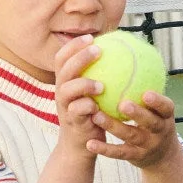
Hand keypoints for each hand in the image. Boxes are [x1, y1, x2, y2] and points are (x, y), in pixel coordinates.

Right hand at [52, 35, 106, 158]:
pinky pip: (77, 111)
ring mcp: (64, 106)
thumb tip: (121, 52)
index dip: (73, 45)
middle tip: (98, 51)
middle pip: (64, 69)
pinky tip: (99, 106)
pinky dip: (87, 107)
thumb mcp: (93, 93)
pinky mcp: (71, 121)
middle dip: (79, 57)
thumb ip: (100, 74)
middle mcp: (61, 91)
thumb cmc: (92, 114)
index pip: (62, 57)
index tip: (91, 37)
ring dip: (83, 84)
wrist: (81, 144)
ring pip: (67, 90)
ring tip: (101, 85)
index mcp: (65, 81)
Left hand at [92, 91, 179, 169]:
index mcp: (166, 116)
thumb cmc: (155, 121)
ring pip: (130, 136)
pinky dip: (105, 149)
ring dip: (113, 126)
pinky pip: (119, 153)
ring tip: (96, 116)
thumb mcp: (159, 109)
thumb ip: (148, 88)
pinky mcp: (136, 157)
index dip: (158, 102)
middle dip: (138, 114)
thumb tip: (133, 54)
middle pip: (150, 123)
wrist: (163, 156)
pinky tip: (90, 143)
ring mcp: (148, 145)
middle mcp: (160, 131)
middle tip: (122, 104)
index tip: (146, 93)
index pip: (166, 107)